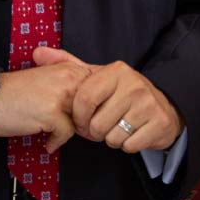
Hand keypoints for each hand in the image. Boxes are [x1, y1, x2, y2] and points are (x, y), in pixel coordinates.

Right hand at [0, 56, 92, 151]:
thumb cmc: (14, 91)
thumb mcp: (46, 79)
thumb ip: (68, 86)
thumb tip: (90, 106)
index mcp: (68, 68)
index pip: (98, 89)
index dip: (94, 106)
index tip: (85, 117)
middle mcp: (68, 78)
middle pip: (94, 106)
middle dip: (87, 121)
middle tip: (76, 132)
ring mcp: (60, 95)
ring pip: (84, 120)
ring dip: (74, 132)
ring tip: (60, 136)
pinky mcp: (51, 112)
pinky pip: (67, 133)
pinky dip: (57, 142)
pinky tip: (47, 142)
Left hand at [36, 47, 182, 153]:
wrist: (163, 107)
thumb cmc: (123, 93)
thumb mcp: (98, 76)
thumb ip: (67, 64)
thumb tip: (37, 53)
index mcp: (116, 71)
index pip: (84, 100)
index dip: (78, 117)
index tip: (81, 120)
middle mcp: (133, 84)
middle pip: (97, 124)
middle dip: (95, 131)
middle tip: (102, 125)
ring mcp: (149, 104)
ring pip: (112, 137)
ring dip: (111, 138)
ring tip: (118, 126)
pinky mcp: (158, 124)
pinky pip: (129, 146)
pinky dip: (127, 145)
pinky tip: (132, 133)